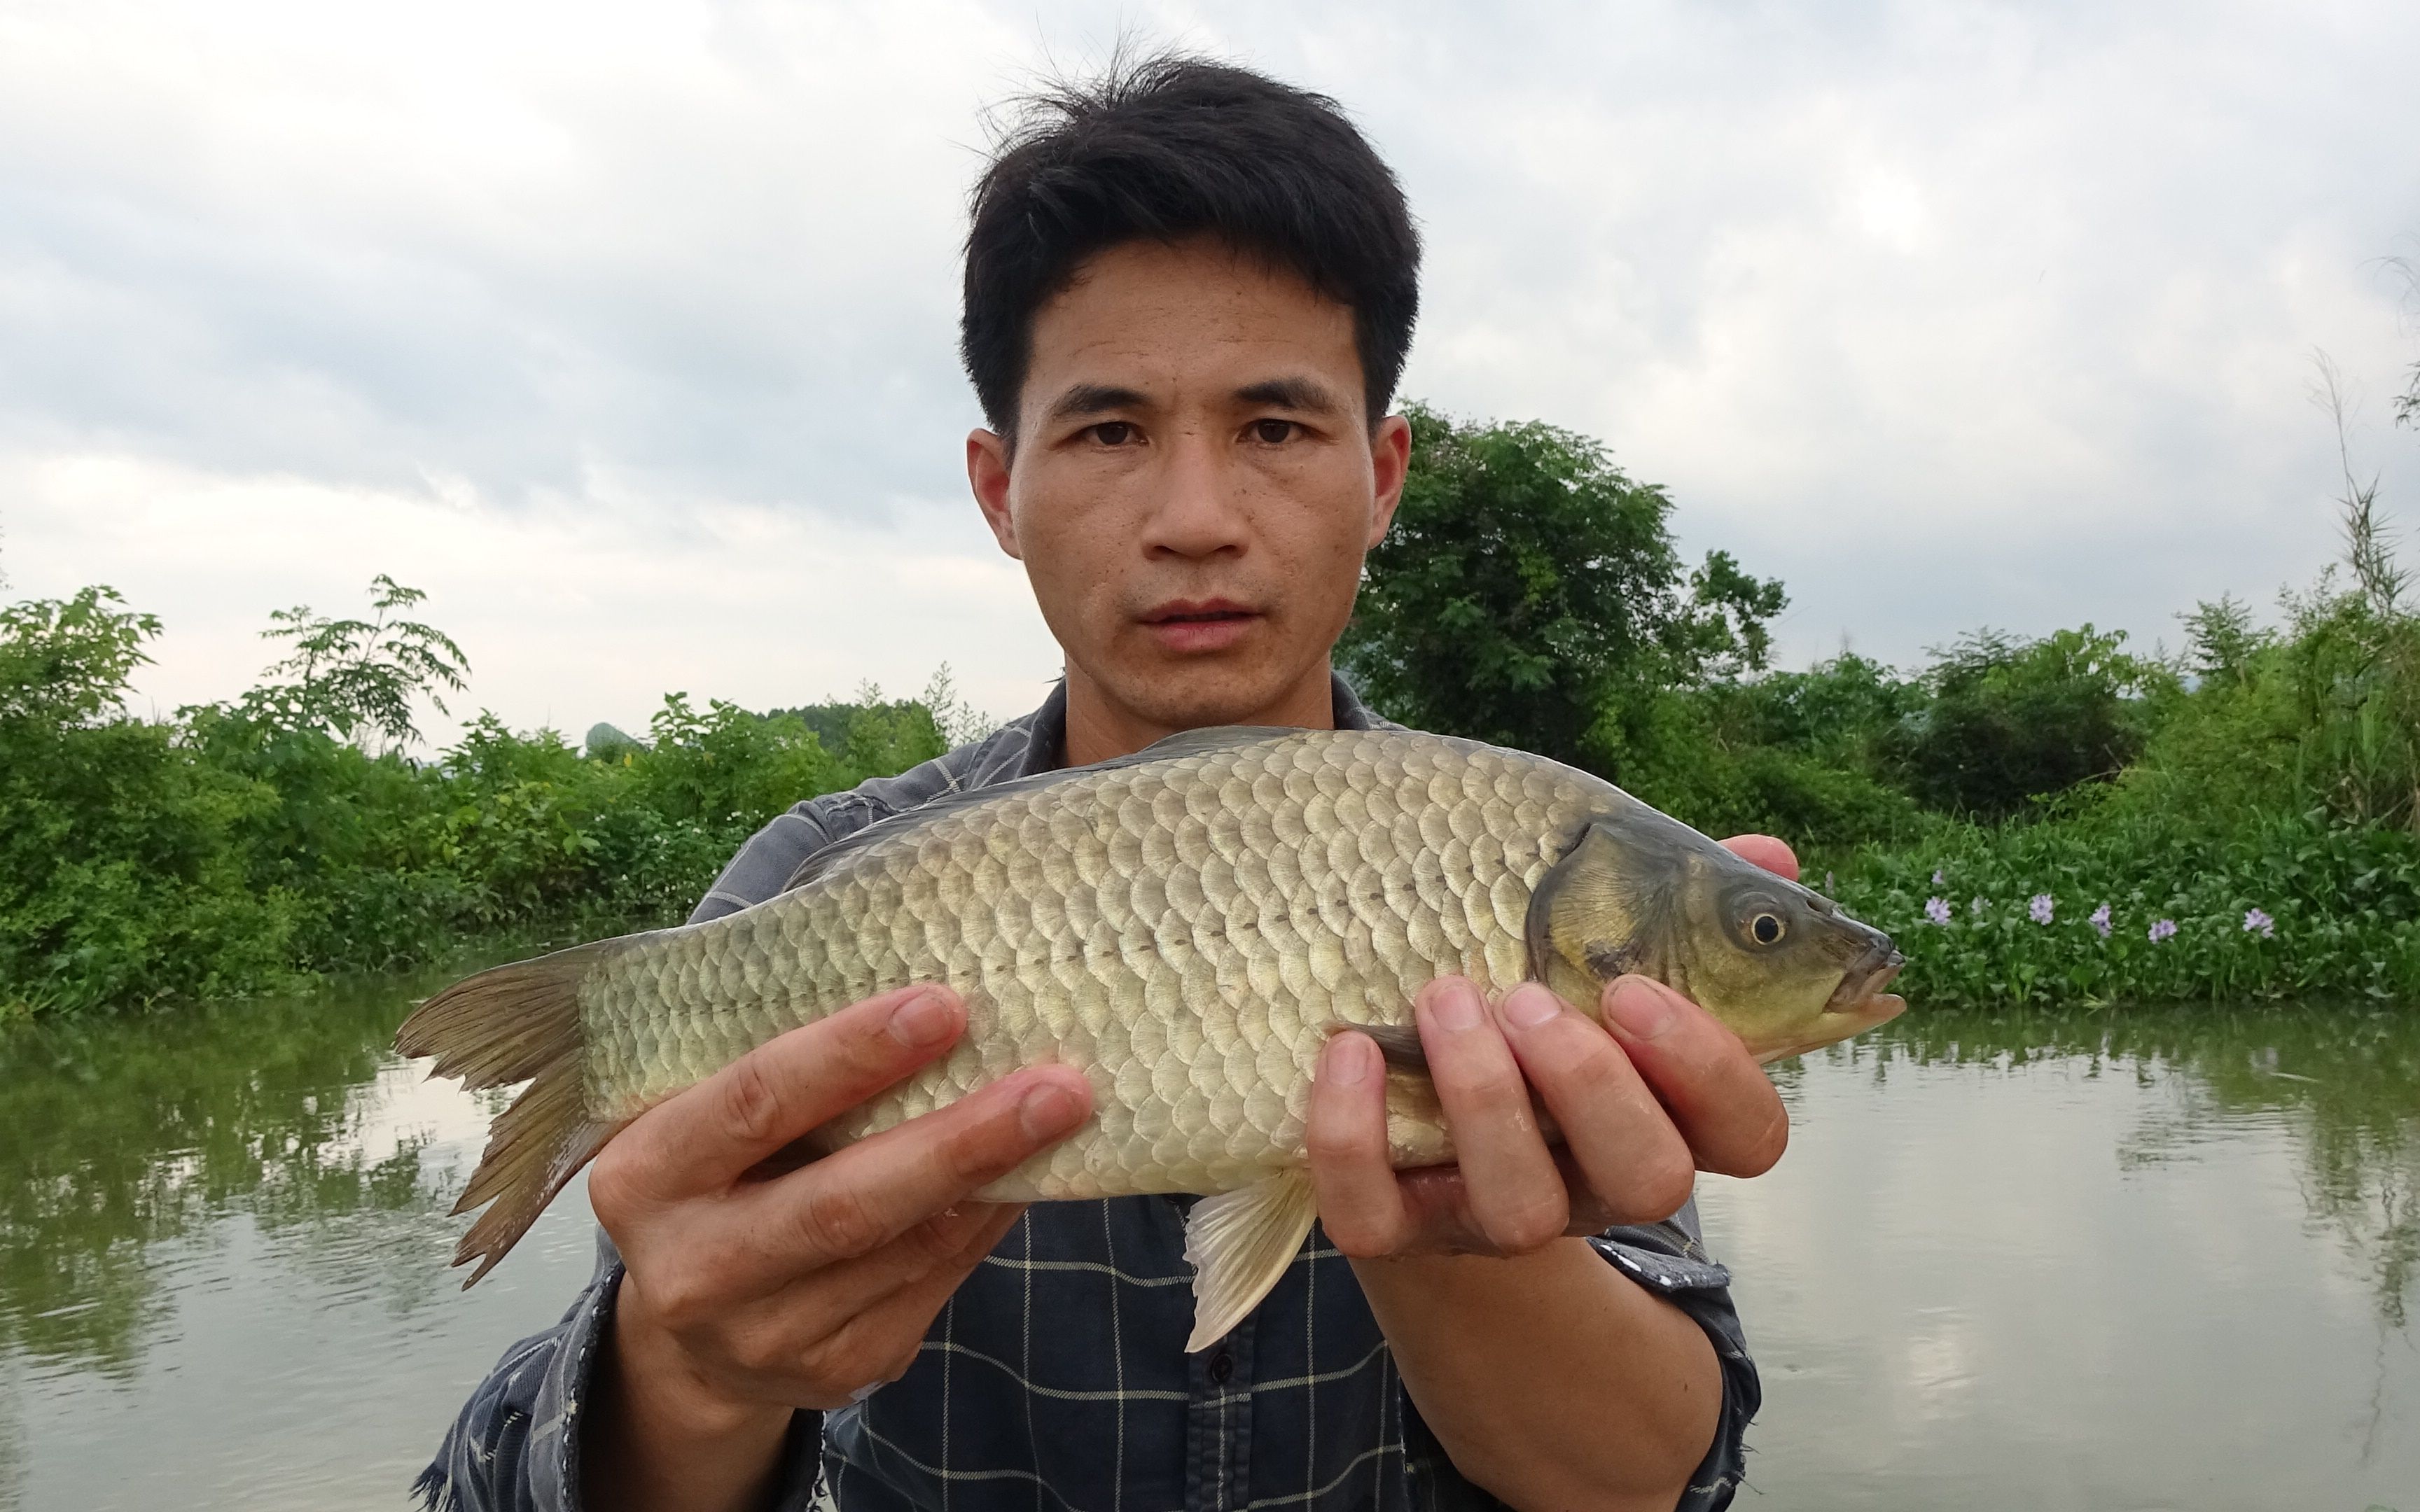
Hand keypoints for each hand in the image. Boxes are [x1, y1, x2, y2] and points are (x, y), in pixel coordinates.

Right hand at [583, 985, 1092, 1511]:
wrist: (692, 1333)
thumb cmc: (719, 1175)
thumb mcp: (706, 1117)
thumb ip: (783, 1071)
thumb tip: (937, 1002)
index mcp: (645, 1177)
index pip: (754, 1102)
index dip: (849, 1054)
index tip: (943, 1005)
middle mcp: (694, 1270)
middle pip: (842, 1205)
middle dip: (958, 1140)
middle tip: (1054, 1086)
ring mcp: (765, 1336)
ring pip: (905, 1250)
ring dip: (995, 1179)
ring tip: (1063, 1115)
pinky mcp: (836, 1373)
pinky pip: (933, 1286)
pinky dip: (986, 1223)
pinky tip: (1025, 1175)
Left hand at [1308, 835, 1795, 1257]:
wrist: (1411, 1111)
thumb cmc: (1532, 1003)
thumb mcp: (1605, 947)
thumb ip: (1689, 903)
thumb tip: (1772, 858)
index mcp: (1665, 1116)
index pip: (1747, 1134)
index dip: (1711, 1068)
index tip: (1634, 987)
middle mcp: (1594, 1181)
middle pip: (1648, 1179)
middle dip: (1592, 1082)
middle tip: (1529, 995)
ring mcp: (1495, 1216)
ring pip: (1523, 1209)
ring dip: (1485, 1097)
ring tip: (1444, 997)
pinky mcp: (1397, 1229)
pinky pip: (1375, 1216)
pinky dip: (1351, 1135)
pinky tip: (1346, 1048)